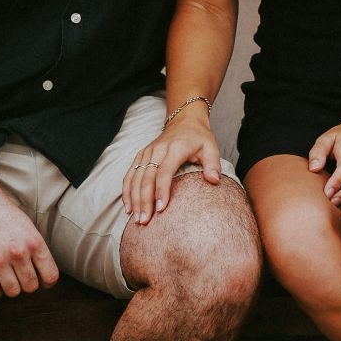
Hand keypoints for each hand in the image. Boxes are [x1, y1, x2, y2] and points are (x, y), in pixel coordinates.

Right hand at [0, 182, 58, 299]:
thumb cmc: (2, 212)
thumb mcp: (27, 226)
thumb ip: (36, 249)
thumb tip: (43, 274)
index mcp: (34, 241)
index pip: (51, 276)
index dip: (47, 281)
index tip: (41, 279)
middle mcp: (18, 252)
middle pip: (31, 286)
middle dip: (27, 283)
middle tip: (20, 274)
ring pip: (13, 292)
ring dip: (11, 287)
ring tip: (7, 275)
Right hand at [124, 108, 220, 225]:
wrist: (184, 120)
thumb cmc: (199, 137)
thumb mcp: (211, 147)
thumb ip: (213, 164)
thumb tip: (214, 181)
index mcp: (175, 148)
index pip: (165, 171)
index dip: (161, 190)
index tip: (160, 209)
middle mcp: (158, 149)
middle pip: (147, 177)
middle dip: (144, 200)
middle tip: (144, 221)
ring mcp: (147, 152)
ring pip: (136, 177)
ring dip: (134, 198)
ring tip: (136, 218)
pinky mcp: (141, 155)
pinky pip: (130, 174)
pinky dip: (127, 190)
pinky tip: (128, 207)